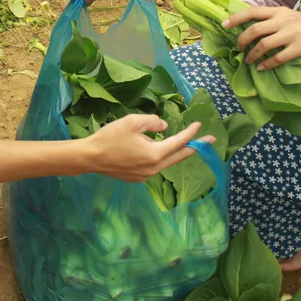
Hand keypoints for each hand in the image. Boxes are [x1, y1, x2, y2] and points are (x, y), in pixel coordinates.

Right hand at [84, 116, 211, 181]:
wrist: (90, 157)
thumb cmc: (110, 137)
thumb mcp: (132, 121)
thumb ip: (153, 122)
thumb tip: (165, 127)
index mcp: (154, 154)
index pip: (178, 142)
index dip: (190, 133)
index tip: (200, 125)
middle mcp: (153, 168)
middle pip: (179, 157)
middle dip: (195, 148)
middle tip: (210, 141)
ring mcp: (145, 176)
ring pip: (166, 162)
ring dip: (175, 152)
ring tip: (181, 143)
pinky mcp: (137, 178)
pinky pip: (154, 166)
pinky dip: (160, 158)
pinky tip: (155, 150)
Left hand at [224, 5, 300, 70]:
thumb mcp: (288, 18)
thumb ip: (271, 21)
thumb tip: (246, 29)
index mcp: (279, 11)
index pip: (253, 11)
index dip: (237, 18)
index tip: (224, 25)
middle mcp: (284, 20)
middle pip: (256, 29)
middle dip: (242, 40)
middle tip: (238, 48)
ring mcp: (293, 33)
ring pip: (265, 44)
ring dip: (253, 55)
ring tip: (248, 60)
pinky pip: (278, 57)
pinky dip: (267, 64)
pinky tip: (261, 68)